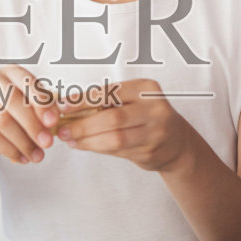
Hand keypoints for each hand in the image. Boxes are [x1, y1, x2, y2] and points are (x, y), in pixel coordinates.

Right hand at [0, 65, 54, 164]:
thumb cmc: (10, 120)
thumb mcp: (30, 112)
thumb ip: (42, 110)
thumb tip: (53, 119)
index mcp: (9, 72)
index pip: (26, 81)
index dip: (41, 102)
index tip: (53, 122)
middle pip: (13, 101)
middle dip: (33, 125)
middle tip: (47, 143)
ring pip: (2, 120)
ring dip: (23, 141)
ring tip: (36, 156)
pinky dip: (9, 149)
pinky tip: (21, 158)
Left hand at [48, 78, 195, 171]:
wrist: (177, 143)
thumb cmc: (146, 117)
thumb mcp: (133, 100)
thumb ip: (107, 101)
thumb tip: (68, 105)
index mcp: (146, 88)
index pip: (110, 92)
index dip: (84, 100)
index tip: (63, 106)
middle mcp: (154, 109)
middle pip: (112, 118)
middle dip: (83, 125)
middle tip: (63, 130)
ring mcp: (155, 132)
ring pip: (115, 138)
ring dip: (88, 141)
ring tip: (71, 140)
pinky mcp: (150, 151)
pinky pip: (118, 151)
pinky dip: (98, 148)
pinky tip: (85, 145)